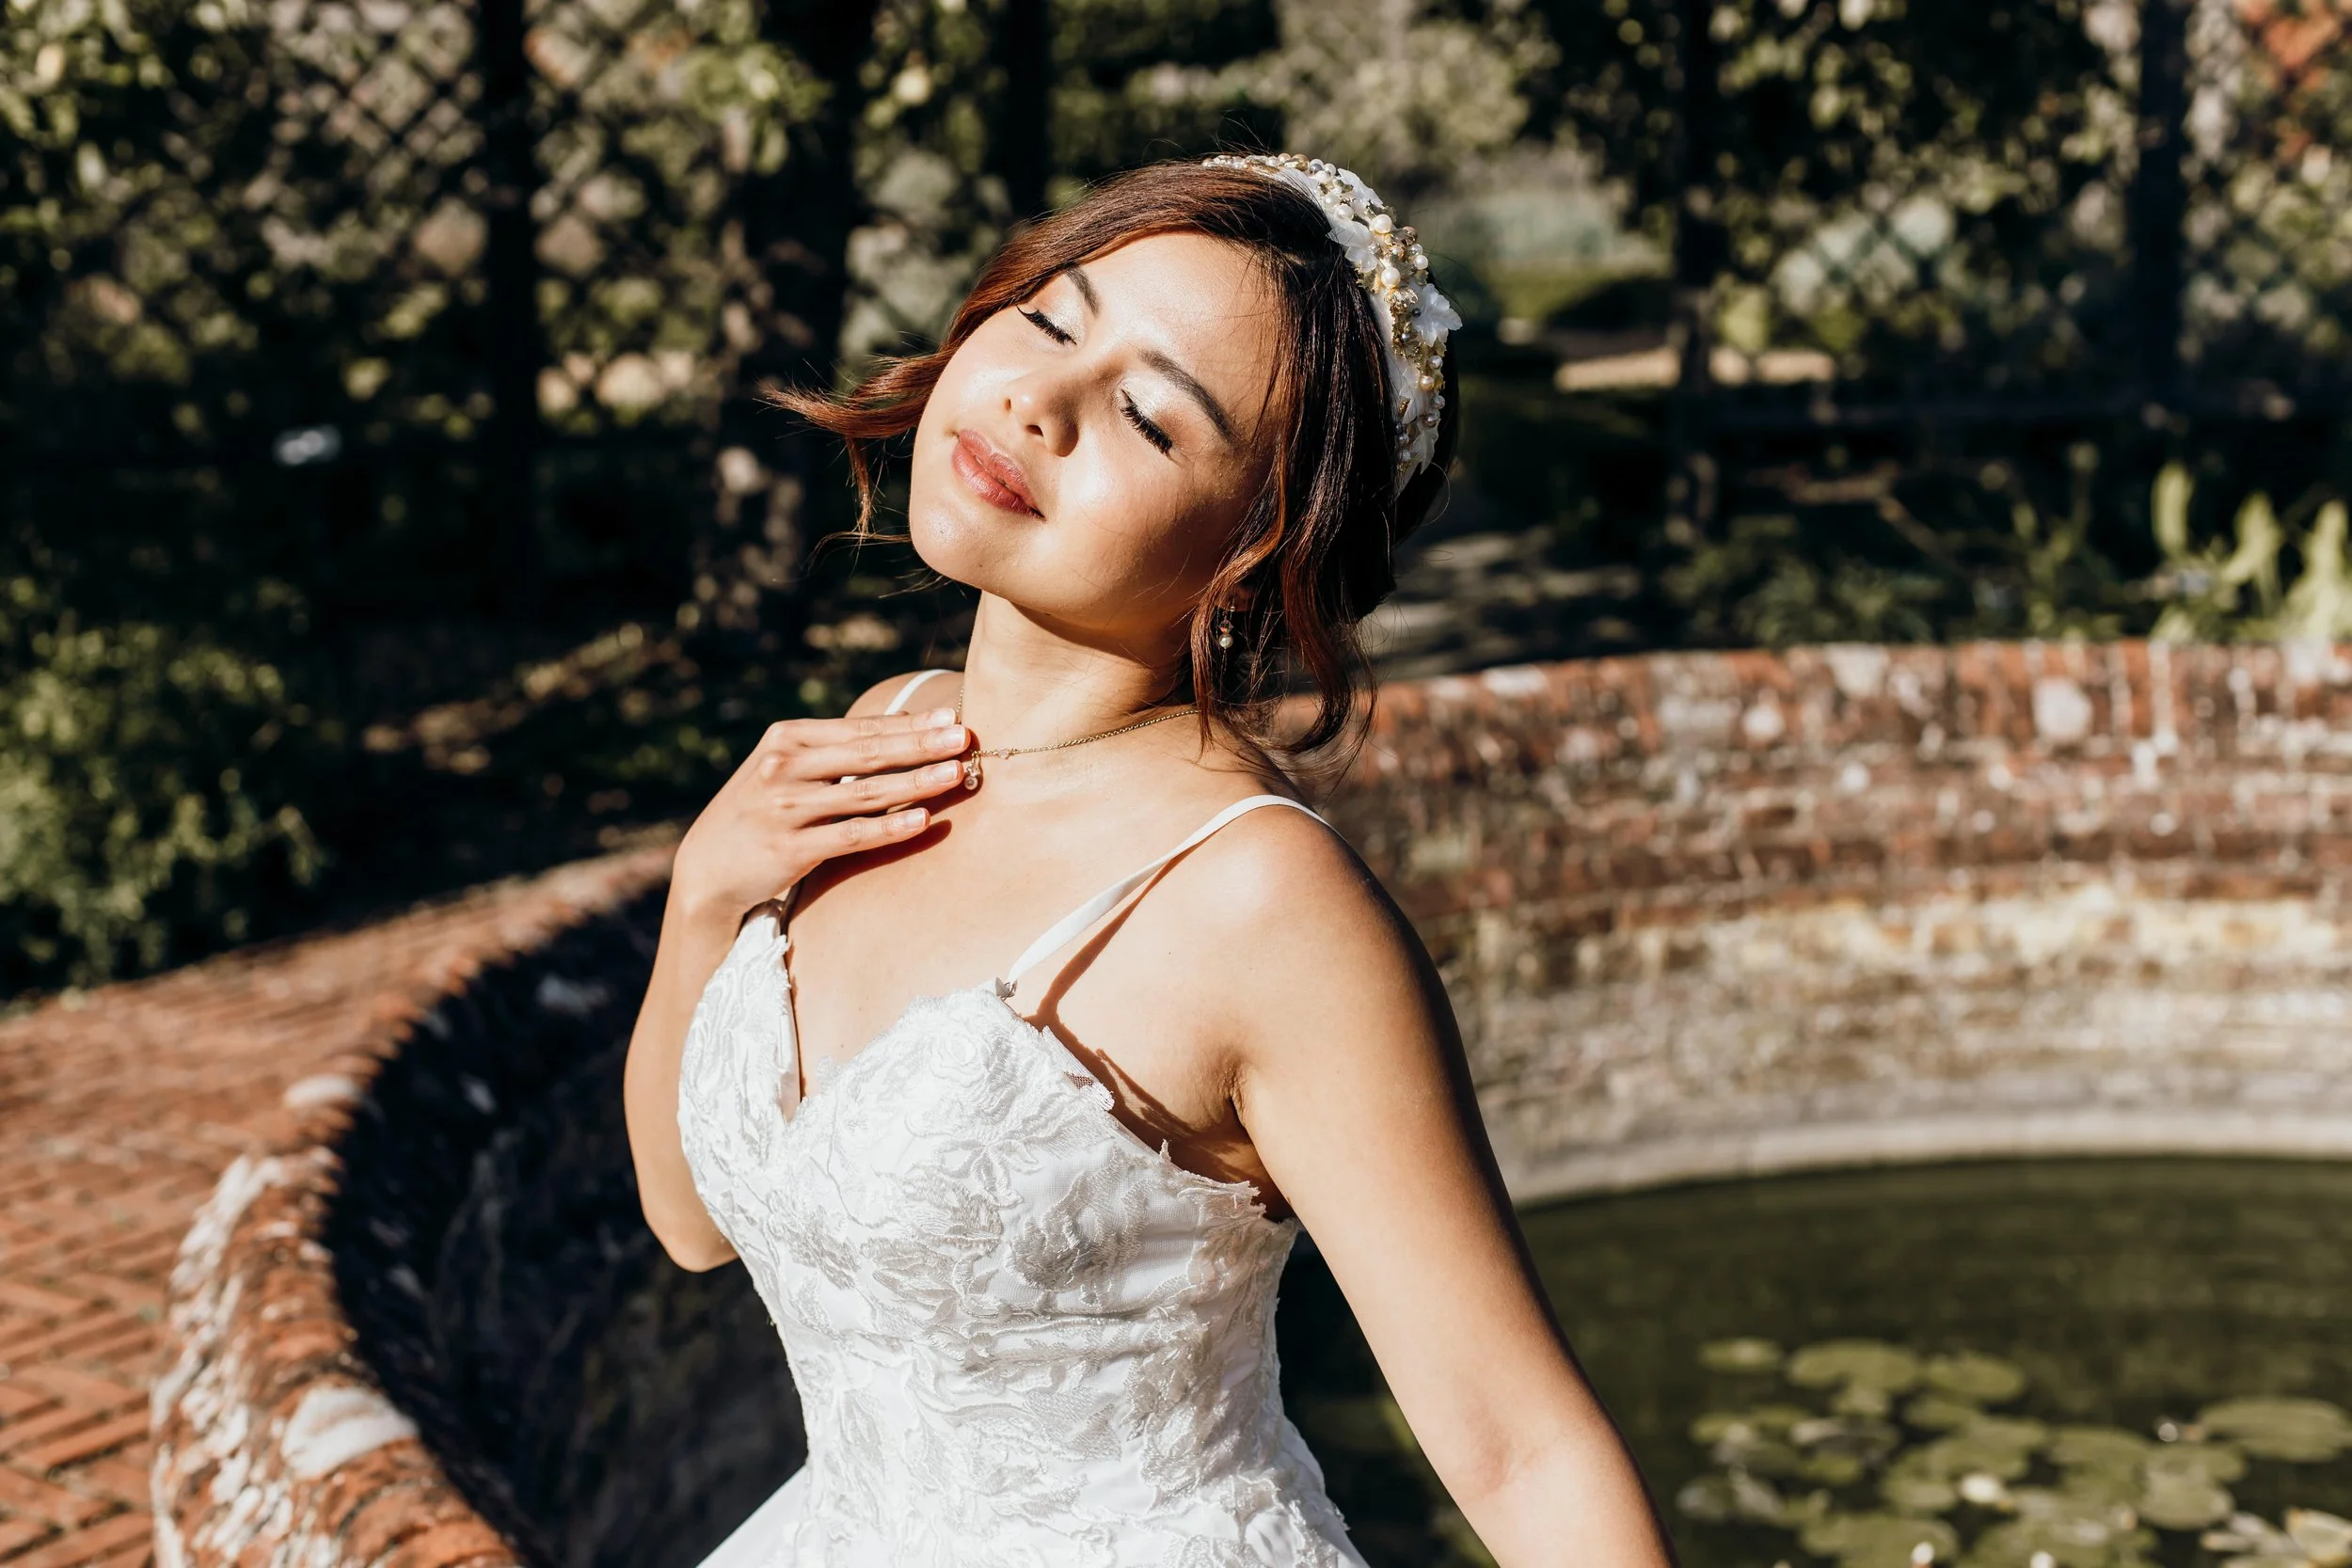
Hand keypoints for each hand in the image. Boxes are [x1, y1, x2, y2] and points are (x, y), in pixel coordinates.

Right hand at [670, 706, 968, 921]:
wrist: (708, 866)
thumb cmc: (762, 810)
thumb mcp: (787, 768)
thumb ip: (834, 749)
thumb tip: (905, 726)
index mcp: (787, 737)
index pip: (860, 728)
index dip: (909, 723)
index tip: (952, 715)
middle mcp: (784, 766)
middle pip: (867, 753)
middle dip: (921, 744)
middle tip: (965, 736)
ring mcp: (785, 808)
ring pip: (865, 792)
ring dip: (916, 782)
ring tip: (957, 773)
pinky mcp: (790, 849)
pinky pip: (851, 836)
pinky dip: (889, 827)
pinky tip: (924, 820)